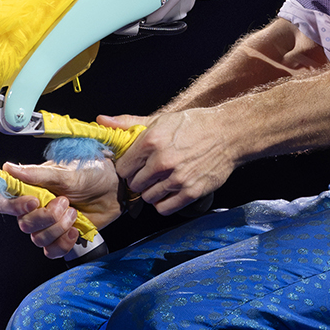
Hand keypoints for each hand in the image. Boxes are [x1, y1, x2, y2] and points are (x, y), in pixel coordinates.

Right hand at [0, 157, 120, 258]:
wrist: (116, 188)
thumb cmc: (92, 172)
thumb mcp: (66, 172)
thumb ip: (37, 174)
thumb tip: (8, 168)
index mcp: (32, 190)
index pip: (6, 203)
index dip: (14, 207)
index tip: (33, 202)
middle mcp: (37, 209)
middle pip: (24, 225)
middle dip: (46, 217)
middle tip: (65, 202)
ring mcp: (50, 225)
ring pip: (38, 239)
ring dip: (58, 228)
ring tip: (74, 213)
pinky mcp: (63, 237)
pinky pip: (52, 251)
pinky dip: (63, 243)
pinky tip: (75, 230)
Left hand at [108, 108, 241, 213]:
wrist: (228, 133)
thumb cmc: (194, 125)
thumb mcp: (161, 120)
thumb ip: (129, 123)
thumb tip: (102, 121)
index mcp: (151, 142)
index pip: (123, 168)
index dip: (129, 168)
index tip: (136, 166)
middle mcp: (162, 161)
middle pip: (134, 185)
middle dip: (140, 180)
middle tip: (150, 174)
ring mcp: (177, 179)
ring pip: (148, 198)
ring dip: (152, 192)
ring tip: (162, 181)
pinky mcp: (190, 192)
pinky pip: (165, 208)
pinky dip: (164, 203)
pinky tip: (170, 192)